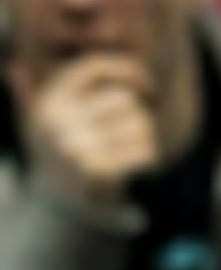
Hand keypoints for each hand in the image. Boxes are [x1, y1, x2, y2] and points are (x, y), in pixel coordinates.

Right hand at [13, 55, 165, 197]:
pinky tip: (132, 165)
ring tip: (125, 150)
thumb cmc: (59, 153)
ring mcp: (74, 145)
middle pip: (126, 99)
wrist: (56, 205)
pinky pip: (146, 150)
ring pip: (141, 123)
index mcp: (48, 101)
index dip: (129, 69)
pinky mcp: (96, 170)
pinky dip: (148, 157)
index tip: (149, 85)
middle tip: (127, 133)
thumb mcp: (43, 122)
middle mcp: (57, 121)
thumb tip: (21, 64)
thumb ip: (37, 92)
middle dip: (138, 114)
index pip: (96, 66)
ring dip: (145, 136)